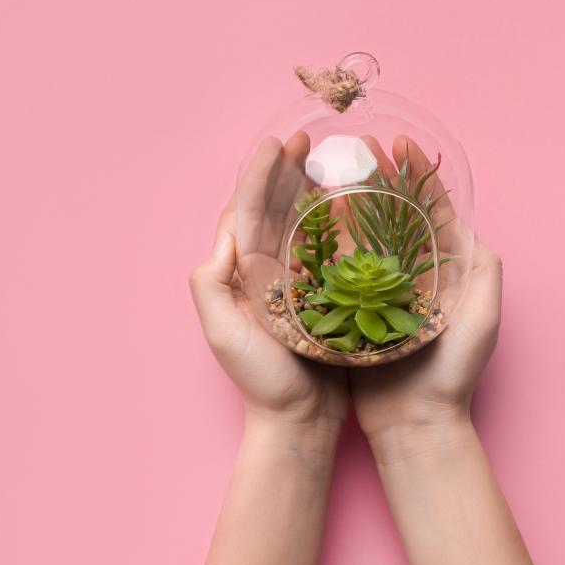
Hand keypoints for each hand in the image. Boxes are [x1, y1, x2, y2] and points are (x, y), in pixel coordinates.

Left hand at [189, 133, 347, 428]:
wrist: (298, 423)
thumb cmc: (260, 380)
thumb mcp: (222, 332)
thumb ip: (211, 282)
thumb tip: (226, 233)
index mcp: (240, 271)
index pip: (245, 209)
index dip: (259, 173)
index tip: (279, 143)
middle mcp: (264, 271)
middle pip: (273, 208)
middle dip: (287, 171)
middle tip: (308, 141)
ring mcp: (294, 283)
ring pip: (301, 224)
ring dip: (311, 190)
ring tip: (330, 161)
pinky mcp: (323, 298)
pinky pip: (329, 251)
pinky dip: (337, 224)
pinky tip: (353, 206)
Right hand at [349, 135, 502, 457]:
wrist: (415, 425)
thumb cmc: (452, 374)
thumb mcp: (482, 317)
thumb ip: (481, 270)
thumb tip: (466, 225)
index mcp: (445, 270)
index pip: (431, 209)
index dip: (416, 174)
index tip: (400, 143)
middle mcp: (410, 276)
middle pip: (393, 215)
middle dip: (378, 178)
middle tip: (358, 149)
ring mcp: (379, 293)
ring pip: (362, 237)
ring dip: (348, 202)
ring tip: (331, 173)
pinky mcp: (351, 312)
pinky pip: (336, 270)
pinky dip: (325, 243)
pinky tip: (309, 221)